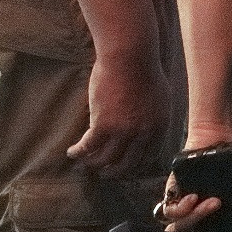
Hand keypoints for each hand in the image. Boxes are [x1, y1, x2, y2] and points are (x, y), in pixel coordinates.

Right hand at [68, 51, 165, 173]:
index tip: (125, 167)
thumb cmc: (143, 70)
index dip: (135, 165)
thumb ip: (152, 117)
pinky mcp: (103, 125)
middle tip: (105, 174)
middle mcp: (143, 134)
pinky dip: (79, 152)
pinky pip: (88, 147)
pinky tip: (72, 152)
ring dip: (93, 164)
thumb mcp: (159, 98)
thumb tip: (143, 129)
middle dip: (115, 172)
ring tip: (86, 164)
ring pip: (105, 159)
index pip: (148, 157)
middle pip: (127, 163)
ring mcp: (123, 132)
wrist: (130, 57)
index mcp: (159, 127)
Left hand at [155, 167, 231, 231]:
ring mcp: (181, 206)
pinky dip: (181, 207)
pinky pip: (168, 208)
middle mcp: (193, 219)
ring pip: (175, 227)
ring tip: (213, 204)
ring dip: (193, 220)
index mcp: (210, 224)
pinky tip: (195, 197)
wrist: (222, 137)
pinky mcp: (172, 191)